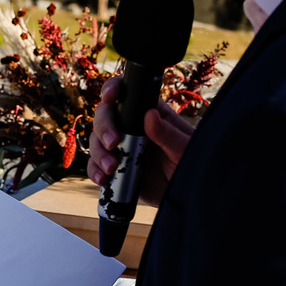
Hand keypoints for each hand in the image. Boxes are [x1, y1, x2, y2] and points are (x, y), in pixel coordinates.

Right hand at [88, 76, 193, 206]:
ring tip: (111, 168)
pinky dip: (94, 171)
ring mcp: (122, 147)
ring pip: (96, 140)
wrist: (186, 195)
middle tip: (113, 143)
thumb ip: (168, 134)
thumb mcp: (184, 149)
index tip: (110, 97)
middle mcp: (132, 127)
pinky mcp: (115, 168)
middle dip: (104, 127)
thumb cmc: (191, 165)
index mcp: (149, 114)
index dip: (113, 89)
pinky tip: (103, 179)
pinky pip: (96, 165)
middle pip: (105, 115)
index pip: (127, 93)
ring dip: (99, 153)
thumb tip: (150, 115)